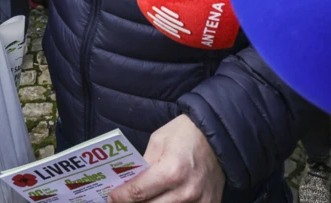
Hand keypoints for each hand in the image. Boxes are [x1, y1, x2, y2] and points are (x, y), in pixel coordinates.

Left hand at [107, 115, 223, 202]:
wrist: (218, 135)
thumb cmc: (186, 134)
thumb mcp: (158, 142)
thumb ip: (144, 165)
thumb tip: (128, 183)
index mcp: (170, 171)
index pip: (138, 193)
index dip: (120, 198)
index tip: (112, 197)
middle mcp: (185, 191)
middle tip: (124, 200)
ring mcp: (199, 202)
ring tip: (144, 199)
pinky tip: (164, 199)